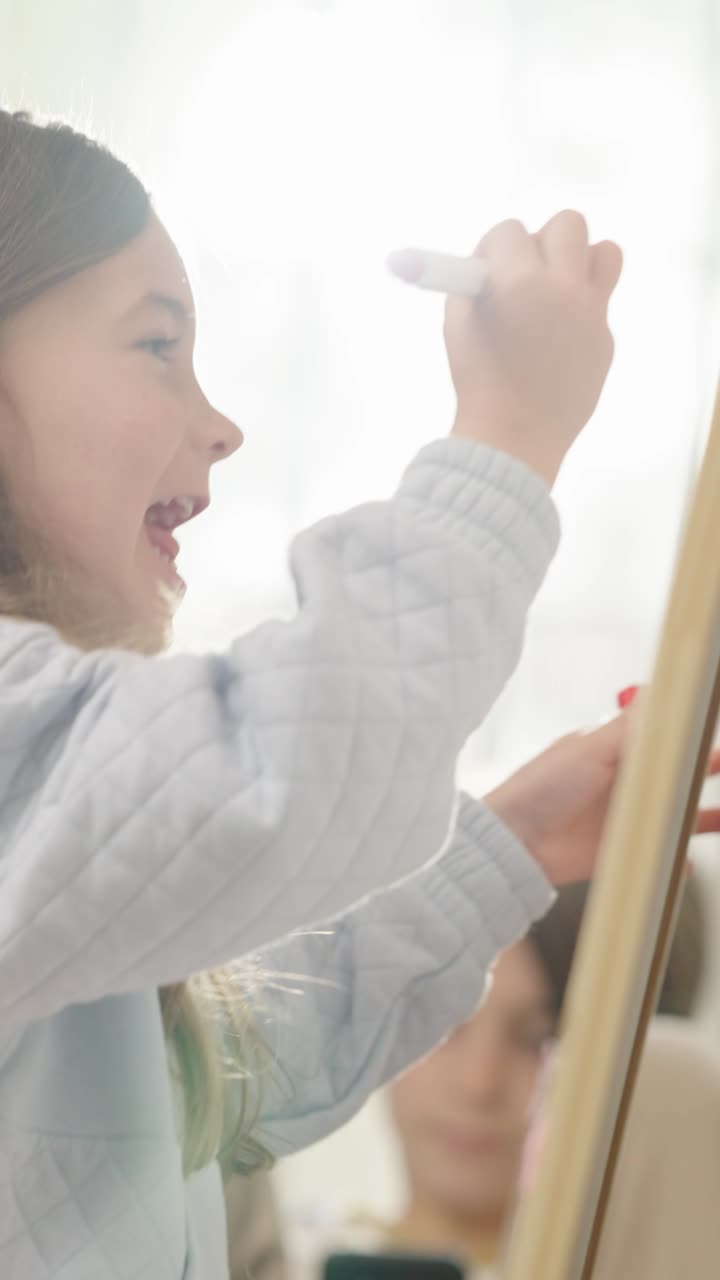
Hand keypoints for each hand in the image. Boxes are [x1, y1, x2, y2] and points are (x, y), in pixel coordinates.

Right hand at [445, 211, 622, 486]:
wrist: (513, 439)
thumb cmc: (477, 380)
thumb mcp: (458, 323)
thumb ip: (474, 281)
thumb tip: (489, 258)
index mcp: (519, 283)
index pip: (511, 229)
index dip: (494, 248)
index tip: (487, 270)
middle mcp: (563, 290)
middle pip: (568, 224)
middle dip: (542, 242)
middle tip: (526, 274)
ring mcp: (592, 315)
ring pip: (606, 252)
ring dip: (580, 261)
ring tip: (557, 291)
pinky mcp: (606, 340)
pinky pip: (600, 303)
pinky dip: (580, 309)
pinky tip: (558, 338)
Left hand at [484, 713, 719, 885]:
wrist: (515, 844)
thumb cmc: (541, 789)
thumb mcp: (590, 749)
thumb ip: (630, 727)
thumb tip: (660, 689)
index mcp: (612, 752)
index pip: (661, 737)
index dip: (689, 734)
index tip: (712, 728)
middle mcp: (621, 784)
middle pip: (674, 775)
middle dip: (704, 770)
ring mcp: (621, 819)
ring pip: (672, 815)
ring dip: (699, 815)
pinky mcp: (618, 853)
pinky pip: (656, 855)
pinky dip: (675, 858)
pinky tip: (688, 860)